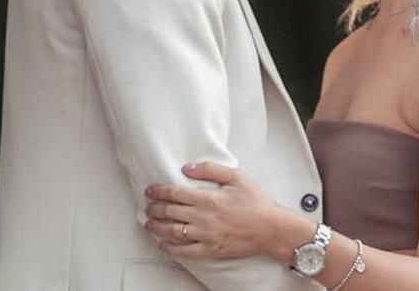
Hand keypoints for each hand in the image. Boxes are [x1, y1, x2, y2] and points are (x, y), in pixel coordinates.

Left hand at [144, 162, 277, 258]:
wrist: (270, 229)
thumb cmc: (256, 202)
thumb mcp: (236, 177)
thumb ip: (210, 169)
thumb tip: (187, 168)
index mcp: (208, 198)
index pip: (175, 193)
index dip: (159, 191)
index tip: (150, 190)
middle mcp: (203, 217)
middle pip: (170, 212)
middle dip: (154, 208)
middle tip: (148, 206)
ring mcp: (205, 235)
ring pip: (173, 231)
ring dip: (157, 227)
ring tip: (149, 223)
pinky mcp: (210, 250)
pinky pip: (184, 251)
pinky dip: (170, 248)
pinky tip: (163, 244)